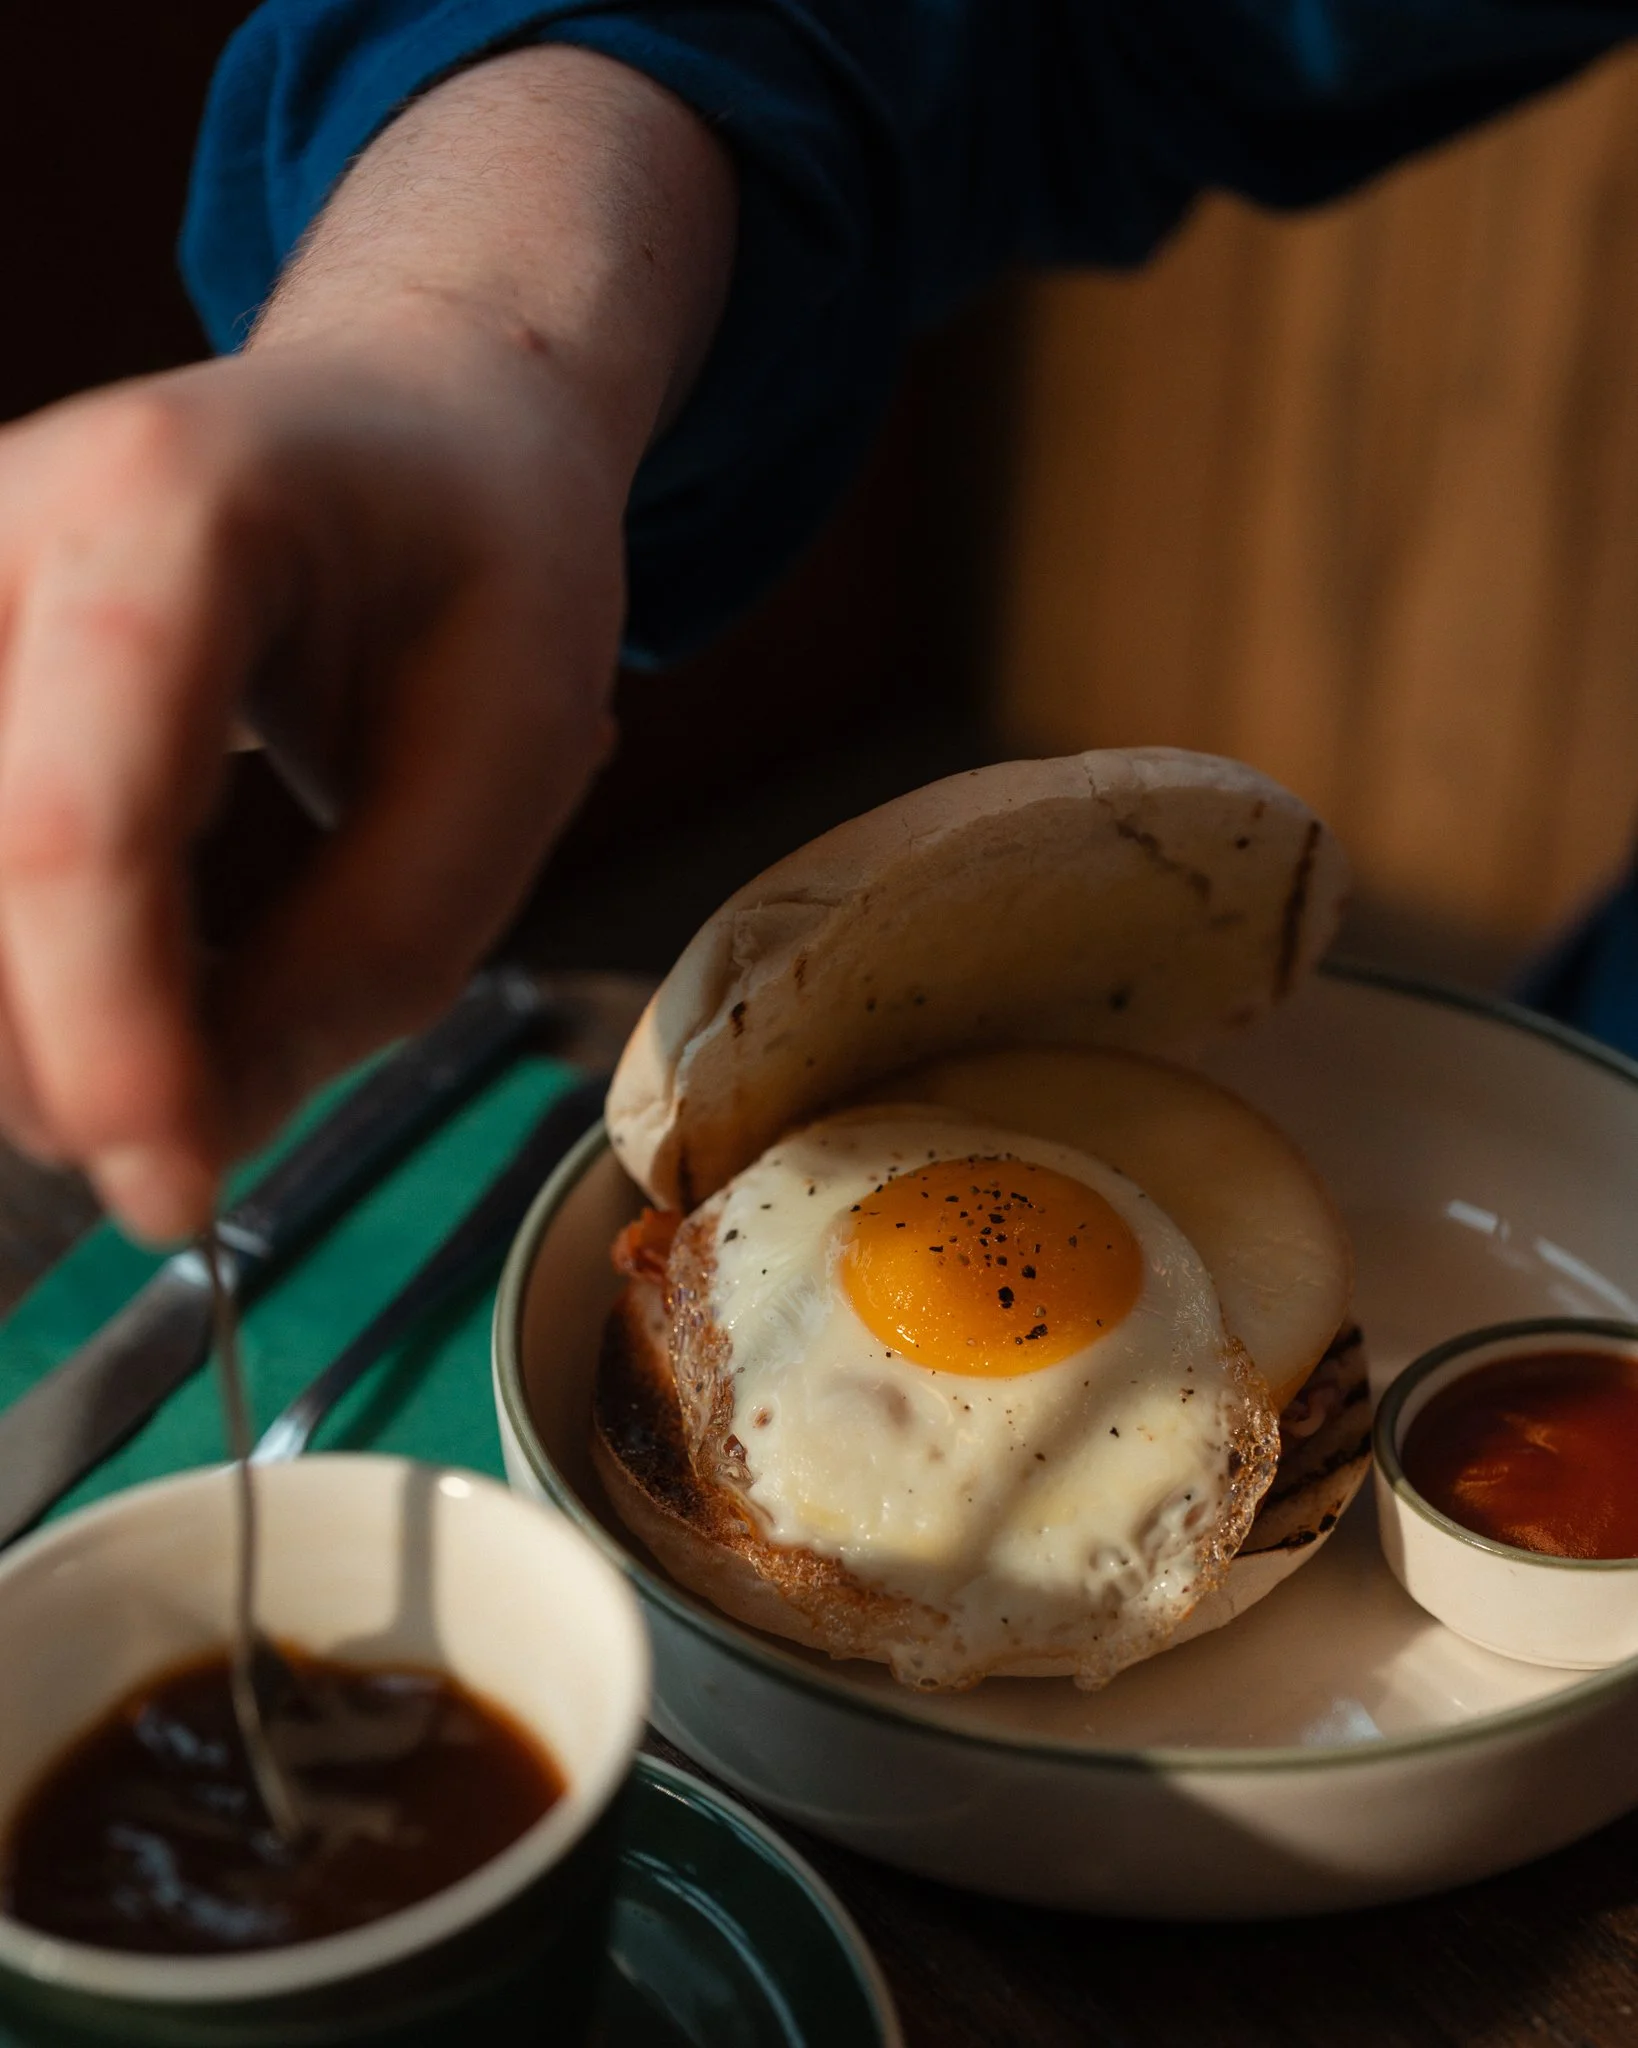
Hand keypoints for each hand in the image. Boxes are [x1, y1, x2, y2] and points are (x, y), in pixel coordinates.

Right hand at [0, 47, 733, 1240]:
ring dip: (47, 1028)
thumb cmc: (485, 566)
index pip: (78, 818)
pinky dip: (33, 976)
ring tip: (213, 997)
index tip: (176, 1193)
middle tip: (220, 1126)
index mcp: (173, 509)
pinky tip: (132, 967)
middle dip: (79, 1063)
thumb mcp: (510, 757)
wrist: (415, 420)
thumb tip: (191, 1141)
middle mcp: (0, 521)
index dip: (108, 1037)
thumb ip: (362, 959)